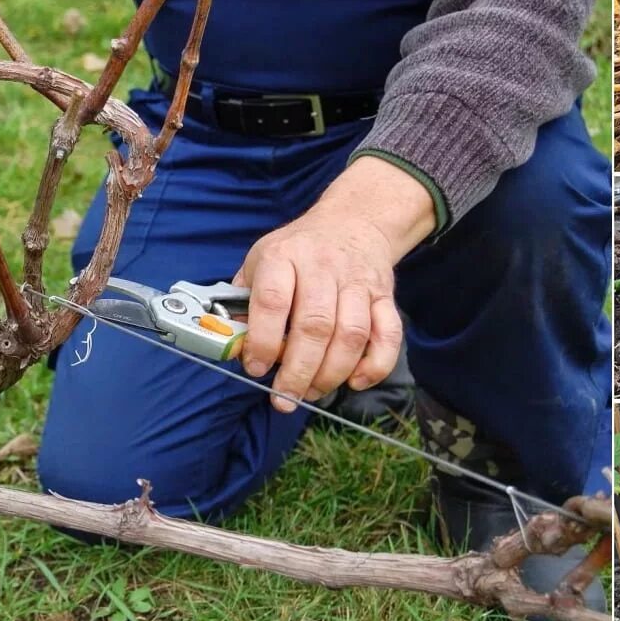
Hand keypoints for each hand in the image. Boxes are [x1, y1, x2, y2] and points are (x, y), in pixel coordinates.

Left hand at [233, 156, 434, 412]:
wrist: (353, 222)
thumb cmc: (298, 250)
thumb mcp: (260, 260)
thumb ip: (243, 301)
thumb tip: (230, 345)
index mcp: (284, 256)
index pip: (272, 301)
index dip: (263, 340)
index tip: (256, 368)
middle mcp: (323, 267)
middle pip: (315, 326)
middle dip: (298, 371)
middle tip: (284, 398)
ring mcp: (358, 282)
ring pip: (352, 335)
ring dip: (332, 373)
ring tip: (312, 392)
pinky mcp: (385, 297)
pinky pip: (388, 335)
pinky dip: (375, 365)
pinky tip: (355, 382)